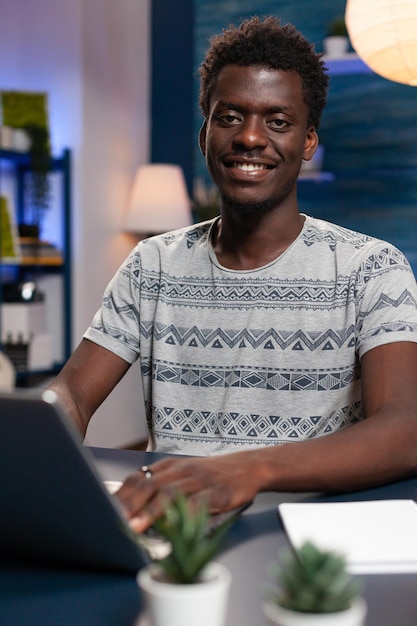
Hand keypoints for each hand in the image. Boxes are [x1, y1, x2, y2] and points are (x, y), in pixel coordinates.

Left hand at [116, 452, 258, 532]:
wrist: (247, 466)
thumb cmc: (212, 475)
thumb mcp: (183, 475)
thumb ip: (161, 487)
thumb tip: (133, 509)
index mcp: (170, 466)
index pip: (139, 477)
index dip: (121, 494)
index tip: (105, 509)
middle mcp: (181, 470)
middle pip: (149, 484)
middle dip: (129, 503)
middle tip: (113, 519)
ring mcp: (199, 480)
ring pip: (169, 493)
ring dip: (149, 510)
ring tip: (136, 526)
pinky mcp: (216, 492)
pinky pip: (197, 503)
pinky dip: (181, 513)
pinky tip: (171, 524)